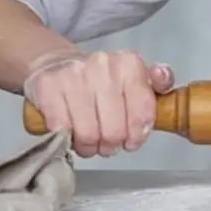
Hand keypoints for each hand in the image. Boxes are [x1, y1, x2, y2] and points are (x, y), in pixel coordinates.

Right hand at [22, 49, 174, 157]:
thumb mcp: (134, 77)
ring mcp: (74, 75)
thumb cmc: (100, 80)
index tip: (131, 141)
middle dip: (111, 145)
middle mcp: (103, 65)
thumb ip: (157, 82)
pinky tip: (70, 134)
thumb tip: (163, 78)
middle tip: (107, 144)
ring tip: (89, 142)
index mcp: (130, 64)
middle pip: (114, 129)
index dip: (137, 135)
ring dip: (89, 147)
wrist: (56, 64)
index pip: (143, 112)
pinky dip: (66, 139)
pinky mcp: (47, 86)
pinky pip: (62, 129)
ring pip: (88, 134)